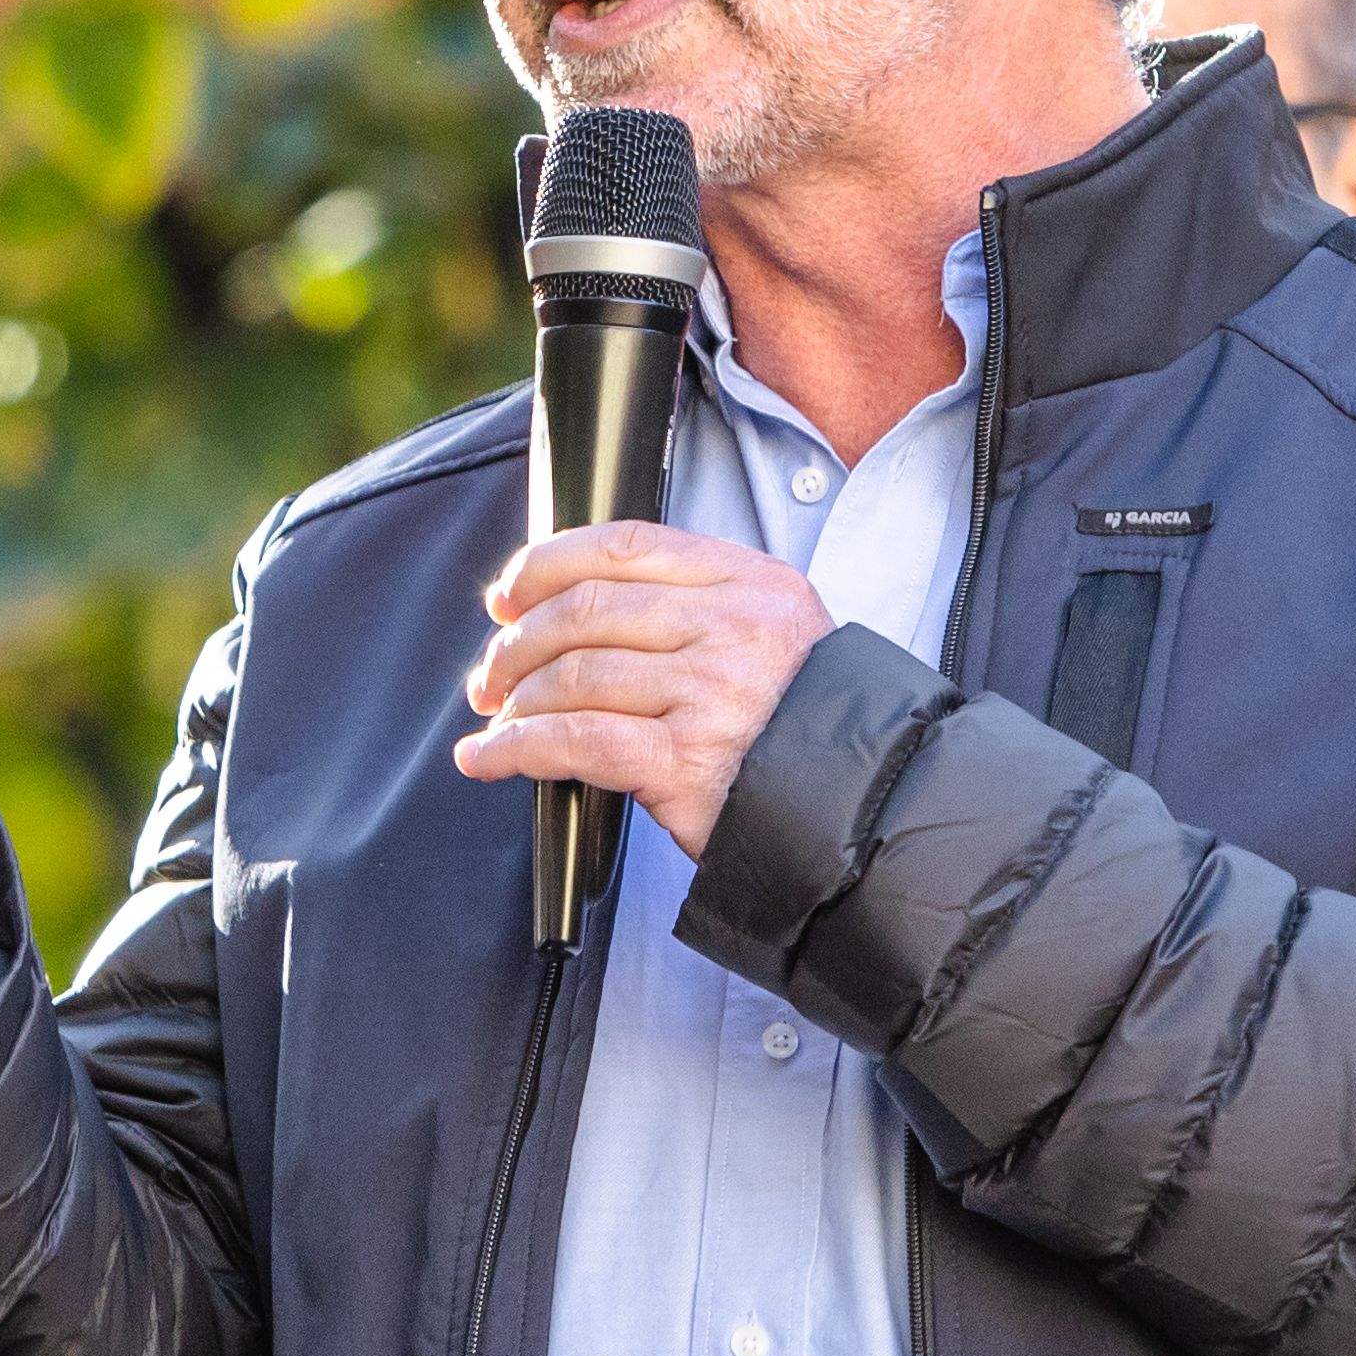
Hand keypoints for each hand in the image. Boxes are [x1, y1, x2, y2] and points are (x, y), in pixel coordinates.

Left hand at [448, 521, 830, 855]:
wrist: (866, 810)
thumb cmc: (809, 730)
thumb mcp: (774, 634)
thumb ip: (696, 608)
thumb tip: (575, 607)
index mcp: (750, 582)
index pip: (623, 545)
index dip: (546, 564)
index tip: (507, 593)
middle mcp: (731, 627)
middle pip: (585, 609)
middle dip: (515, 642)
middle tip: (490, 675)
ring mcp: (710, 693)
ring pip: (574, 675)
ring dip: (515, 701)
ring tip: (498, 720)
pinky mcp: (687, 762)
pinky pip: (577, 741)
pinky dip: (517, 748)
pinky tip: (489, 757)